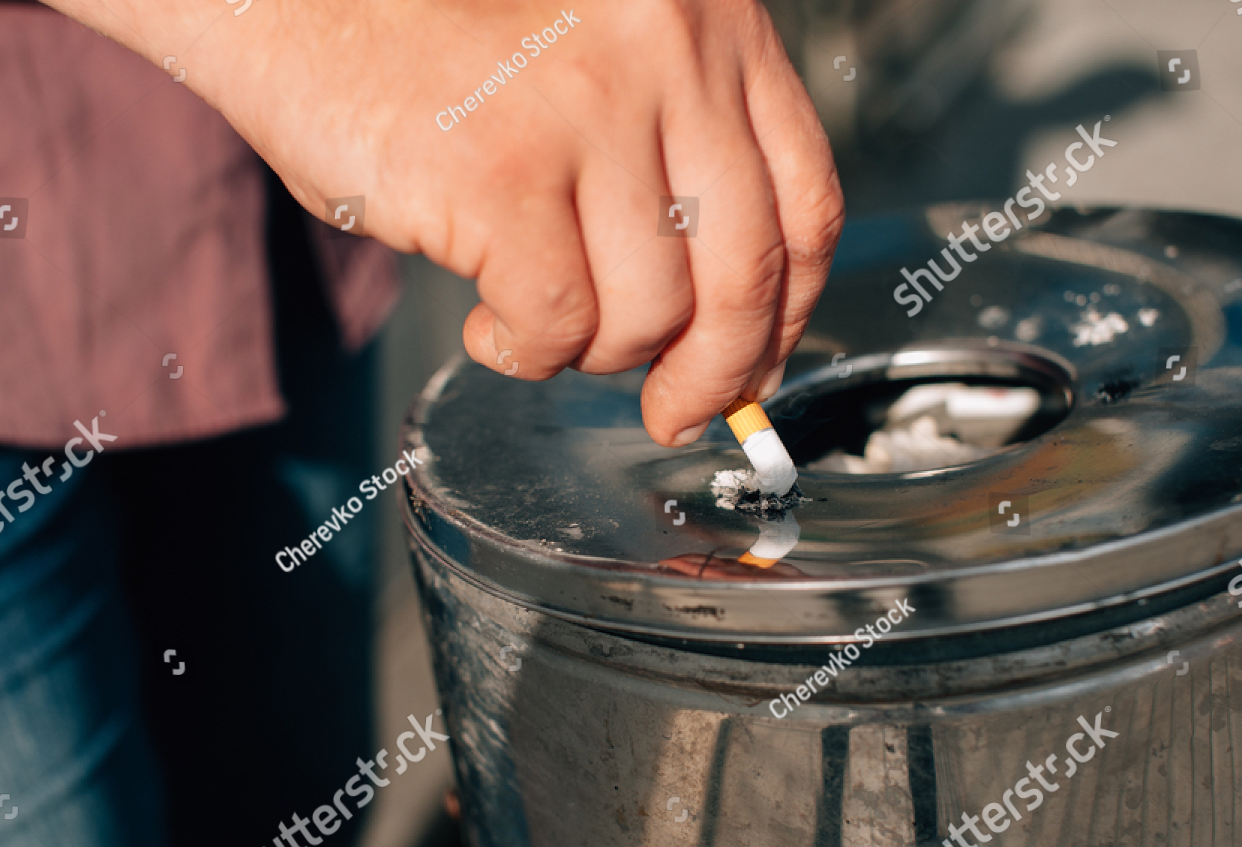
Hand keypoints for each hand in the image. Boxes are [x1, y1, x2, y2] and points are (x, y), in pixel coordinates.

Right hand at [43, 0, 843, 446]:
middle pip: (746, 275)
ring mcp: (586, 110)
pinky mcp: (502, 174)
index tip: (759, 363)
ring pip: (647, 316)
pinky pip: (556, 326)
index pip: (806, 201)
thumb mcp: (600, 70)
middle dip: (716, 376)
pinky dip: (522, 352)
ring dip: (592, 354)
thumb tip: (730, 331)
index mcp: (709, 24)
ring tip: (536, 322)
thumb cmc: (435, 43)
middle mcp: (667, 53)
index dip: (790, 311)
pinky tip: (487, 321)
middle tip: (676, 413)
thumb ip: (676, 162)